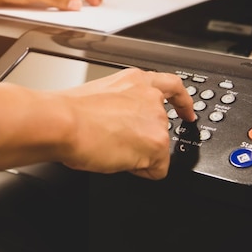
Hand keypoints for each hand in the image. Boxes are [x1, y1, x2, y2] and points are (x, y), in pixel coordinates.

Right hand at [57, 68, 195, 179]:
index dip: (183, 103)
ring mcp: (156, 119)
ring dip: (139, 153)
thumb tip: (116, 121)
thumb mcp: (99, 95)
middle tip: (119, 143)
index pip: (172, 87)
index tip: (188, 113)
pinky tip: (120, 161)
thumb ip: (119, 103)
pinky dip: (141, 171)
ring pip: (158, 147)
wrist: (63, 123)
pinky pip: (158, 169)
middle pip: (162, 126)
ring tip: (111, 148)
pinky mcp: (157, 143)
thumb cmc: (69, 112)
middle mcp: (150, 96)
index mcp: (135, 80)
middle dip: (145, 138)